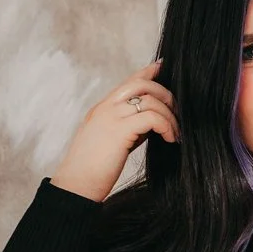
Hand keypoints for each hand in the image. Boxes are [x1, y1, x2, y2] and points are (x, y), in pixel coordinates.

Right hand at [51, 59, 178, 202]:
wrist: (76, 185)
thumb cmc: (93, 170)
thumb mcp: (110, 142)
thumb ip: (127, 128)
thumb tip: (151, 124)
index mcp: (103, 109)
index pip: (127, 82)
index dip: (147, 71)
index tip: (161, 66)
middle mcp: (106, 108)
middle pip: (141, 84)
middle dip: (164, 94)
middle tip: (176, 111)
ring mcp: (112, 117)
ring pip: (150, 100)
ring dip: (170, 116)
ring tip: (175, 133)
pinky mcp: (120, 130)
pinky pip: (153, 118)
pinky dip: (167, 126)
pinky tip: (170, 138)